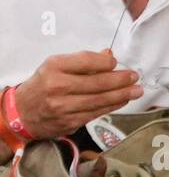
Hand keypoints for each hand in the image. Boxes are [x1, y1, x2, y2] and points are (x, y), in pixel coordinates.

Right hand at [13, 51, 142, 140]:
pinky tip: (123, 100)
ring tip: (136, 90)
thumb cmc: (43, 86)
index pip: (85, 61)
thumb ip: (82, 62)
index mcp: (54, 67)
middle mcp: (58, 86)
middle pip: (97, 83)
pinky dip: (113, 106)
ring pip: (100, 99)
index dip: (105, 62)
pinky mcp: (71, 121)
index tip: (117, 62)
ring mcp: (64, 106)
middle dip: (120, 80)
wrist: (24, 112)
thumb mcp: (55, 67)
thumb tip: (108, 55)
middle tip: (135, 77)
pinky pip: (98, 112)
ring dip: (122, 95)